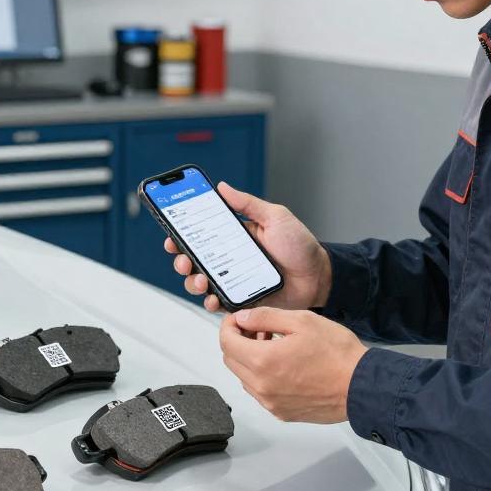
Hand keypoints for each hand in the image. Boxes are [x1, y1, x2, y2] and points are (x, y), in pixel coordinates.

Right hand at [163, 182, 331, 312]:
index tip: (171, 234)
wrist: (319, 277)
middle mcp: (229, 259)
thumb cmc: (300, 246)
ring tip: (200, 279)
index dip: (181, 235)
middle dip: (181, 260)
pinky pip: (219, 303)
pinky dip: (210, 302)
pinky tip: (212, 299)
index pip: (200, 235)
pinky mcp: (241, 300)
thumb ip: (248, 204)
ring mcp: (233, 281)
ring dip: (192, 281)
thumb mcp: (276, 217)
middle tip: (183, 259)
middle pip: (193, 260)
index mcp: (233, 237)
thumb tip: (222, 187)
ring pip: (200, 283)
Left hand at [218, 308, 366, 422]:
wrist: (362, 387)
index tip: (239, 319)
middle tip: (258, 329)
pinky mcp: (282, 413)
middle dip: (238, 341)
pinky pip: (260, 392)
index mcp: (263, 361)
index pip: (226, 342)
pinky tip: (284, 365)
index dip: (229, 326)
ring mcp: (271, 403)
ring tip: (275, 346)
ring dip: (250, 360)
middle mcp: (262, 386)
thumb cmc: (337, 353)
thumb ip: (266, 317)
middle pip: (231, 360)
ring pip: (245, 378)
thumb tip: (242, 318)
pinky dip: (263, 377)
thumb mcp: (302, 321)